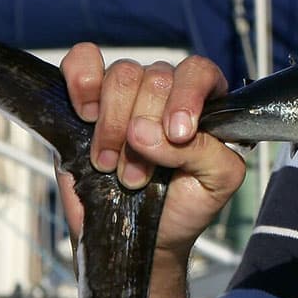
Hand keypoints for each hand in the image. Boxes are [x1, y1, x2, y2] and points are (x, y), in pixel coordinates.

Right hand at [58, 44, 245, 297]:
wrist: (143, 237)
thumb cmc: (186, 205)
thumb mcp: (217, 182)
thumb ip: (204, 151)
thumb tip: (146, 131)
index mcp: (207, 102)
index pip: (199, 72)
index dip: (186, 97)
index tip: (176, 133)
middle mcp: (168, 90)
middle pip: (156, 77)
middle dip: (144, 132)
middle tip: (138, 176)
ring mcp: (126, 94)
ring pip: (122, 74)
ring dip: (113, 125)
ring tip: (111, 165)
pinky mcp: (85, 101)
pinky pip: (82, 60)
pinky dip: (80, 81)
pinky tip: (85, 114)